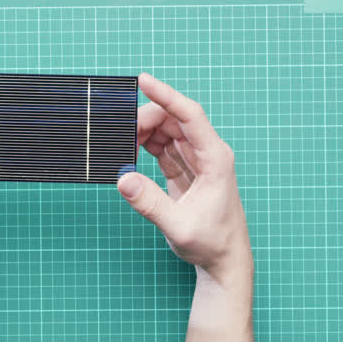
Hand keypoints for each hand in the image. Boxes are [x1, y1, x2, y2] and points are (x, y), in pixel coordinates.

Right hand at [117, 73, 251, 288]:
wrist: (224, 260)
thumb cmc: (211, 243)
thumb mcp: (178, 226)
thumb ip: (150, 203)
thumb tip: (123, 179)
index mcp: (216, 158)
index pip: (189, 115)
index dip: (166, 95)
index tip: (143, 80)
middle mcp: (208, 153)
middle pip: (174, 119)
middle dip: (146, 118)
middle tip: (119, 133)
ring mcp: (198, 160)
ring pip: (168, 130)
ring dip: (144, 131)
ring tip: (121, 142)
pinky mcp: (186, 169)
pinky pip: (164, 146)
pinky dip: (145, 144)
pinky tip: (129, 150)